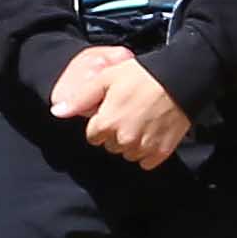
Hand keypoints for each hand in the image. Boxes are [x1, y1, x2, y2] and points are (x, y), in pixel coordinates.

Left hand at [53, 46, 190, 165]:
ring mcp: (143, 148)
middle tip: (131, 112)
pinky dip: (148, 151)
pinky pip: (146, 162)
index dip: (102, 123)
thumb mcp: (105, 79)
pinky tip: (154, 132)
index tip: (114, 110)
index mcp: (106, 124)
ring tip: (143, 121)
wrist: (180, 80)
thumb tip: (56, 113)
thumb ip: (80, 99)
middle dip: (117, 133)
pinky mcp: (161, 153)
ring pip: (128, 154)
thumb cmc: (140, 76)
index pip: (93, 136)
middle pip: (111, 146)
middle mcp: (123, 140)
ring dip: (132, 143)